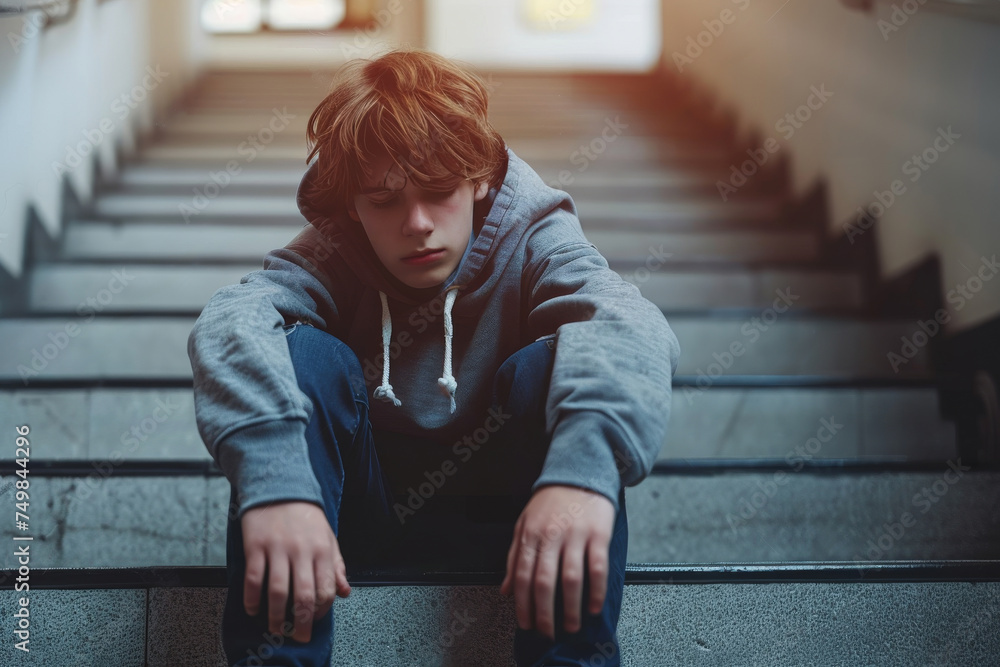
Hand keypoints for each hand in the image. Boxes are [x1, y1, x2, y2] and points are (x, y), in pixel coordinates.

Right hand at [240, 500, 351, 641]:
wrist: (279, 485)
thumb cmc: (305, 516)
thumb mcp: (328, 537)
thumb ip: (337, 566)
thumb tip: (345, 593)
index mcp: (322, 550)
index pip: (326, 589)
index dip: (322, 611)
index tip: (315, 620)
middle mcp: (302, 551)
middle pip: (304, 596)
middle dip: (302, 623)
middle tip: (298, 637)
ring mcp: (277, 549)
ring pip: (278, 592)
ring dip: (276, 617)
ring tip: (276, 628)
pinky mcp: (256, 546)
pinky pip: (254, 578)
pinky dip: (252, 599)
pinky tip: (253, 609)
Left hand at [499, 485, 615, 639]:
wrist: (580, 471)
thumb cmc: (551, 501)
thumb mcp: (524, 524)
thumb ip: (515, 557)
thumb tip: (505, 589)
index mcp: (530, 535)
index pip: (522, 576)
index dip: (523, 604)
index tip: (526, 624)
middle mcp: (551, 536)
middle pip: (544, 582)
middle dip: (544, 613)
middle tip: (548, 632)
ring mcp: (576, 535)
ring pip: (571, 578)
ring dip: (571, 608)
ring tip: (571, 626)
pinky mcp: (598, 533)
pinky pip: (597, 567)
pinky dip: (596, 591)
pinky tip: (593, 606)